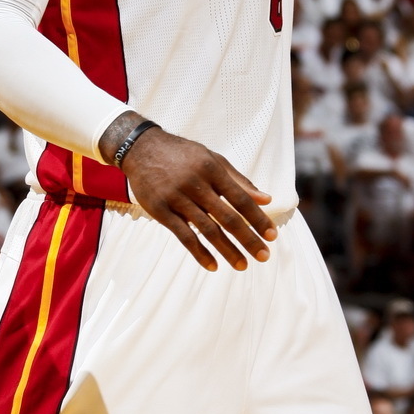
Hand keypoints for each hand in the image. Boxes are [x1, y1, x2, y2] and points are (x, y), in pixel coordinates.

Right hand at [117, 126, 276, 271]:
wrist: (141, 148)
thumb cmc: (183, 155)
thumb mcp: (212, 159)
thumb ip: (239, 180)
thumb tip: (266, 199)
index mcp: (212, 169)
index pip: (240, 198)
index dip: (257, 218)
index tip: (272, 236)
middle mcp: (196, 183)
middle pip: (227, 217)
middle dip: (248, 238)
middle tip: (264, 256)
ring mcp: (176, 197)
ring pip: (207, 229)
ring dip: (227, 250)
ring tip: (242, 265)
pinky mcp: (160, 210)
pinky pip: (183, 235)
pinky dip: (199, 252)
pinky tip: (213, 265)